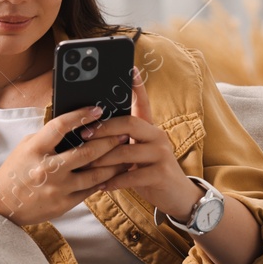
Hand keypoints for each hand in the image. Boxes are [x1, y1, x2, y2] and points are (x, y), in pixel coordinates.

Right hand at [0, 104, 140, 224]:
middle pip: (86, 152)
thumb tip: (77, 124)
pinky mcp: (63, 204)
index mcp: (35, 149)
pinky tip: (113, 173)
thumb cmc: (16, 170)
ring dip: (113, 163)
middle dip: (109, 141)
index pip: (60, 126)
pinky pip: (89, 191)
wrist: (2, 204)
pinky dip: (103, 181)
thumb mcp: (27, 147)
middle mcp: (47, 169)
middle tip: (123, 133)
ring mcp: (57, 189)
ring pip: (94, 174)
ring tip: (125, 154)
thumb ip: (49, 137)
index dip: (81, 116)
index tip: (98, 110)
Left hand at [77, 64, 199, 218]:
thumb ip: (122, 142)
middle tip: (84, 134)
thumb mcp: (138, 154)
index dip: (137, 85)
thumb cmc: (150, 173)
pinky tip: (102, 185)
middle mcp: (158, 136)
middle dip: (104, 128)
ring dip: (104, 159)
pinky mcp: (161, 174)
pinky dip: (114, 181)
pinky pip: (132, 176)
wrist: (178, 196)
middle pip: (129, 123)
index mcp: (150, 128)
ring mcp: (162, 154)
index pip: (143, 102)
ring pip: (127, 152)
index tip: (130, 68)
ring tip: (87, 166)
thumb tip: (91, 134)